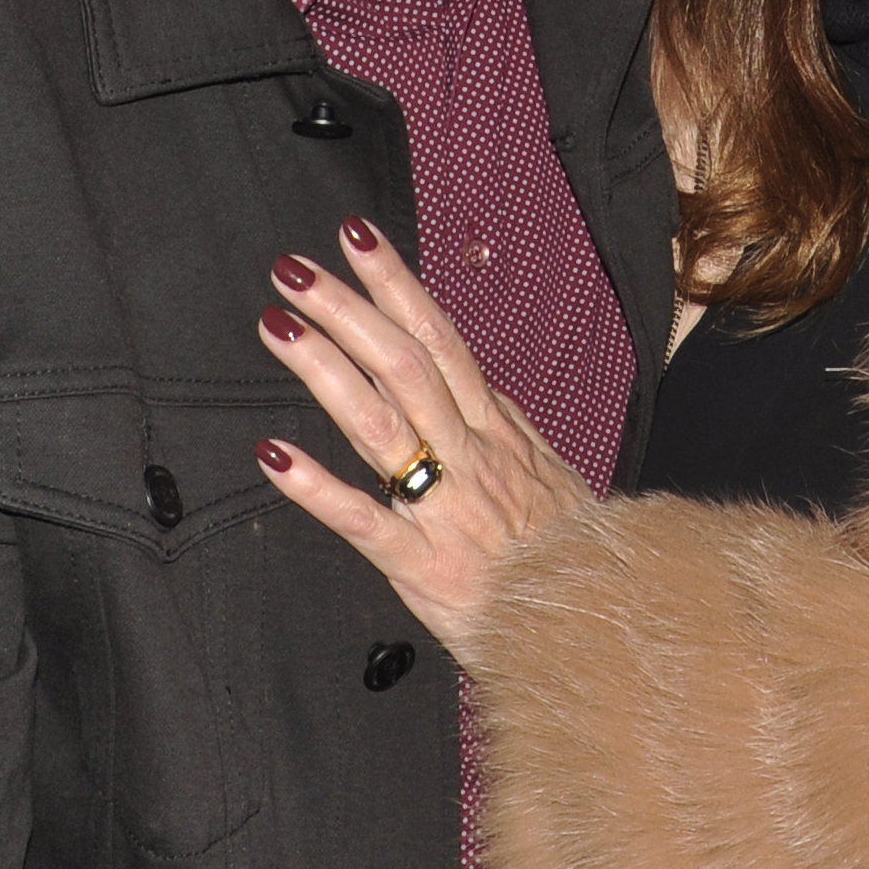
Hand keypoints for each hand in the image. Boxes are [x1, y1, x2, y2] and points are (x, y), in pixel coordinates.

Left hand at [253, 217, 592, 649]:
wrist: (595, 630)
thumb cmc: (565, 559)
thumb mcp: (548, 477)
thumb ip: (502, 429)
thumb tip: (470, 379)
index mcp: (496, 432)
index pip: (440, 339)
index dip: (397, 285)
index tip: (355, 239)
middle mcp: (471, 457)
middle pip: (405, 364)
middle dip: (348, 309)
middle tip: (295, 267)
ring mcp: (446, 509)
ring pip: (381, 423)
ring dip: (325, 369)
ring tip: (278, 325)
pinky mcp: (423, 566)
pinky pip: (363, 520)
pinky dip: (316, 486)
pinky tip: (273, 455)